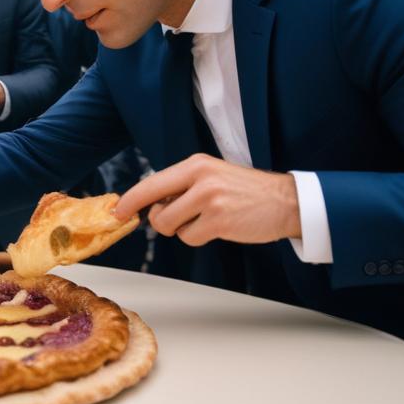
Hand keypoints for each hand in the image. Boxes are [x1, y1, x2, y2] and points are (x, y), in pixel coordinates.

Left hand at [113, 154, 300, 245]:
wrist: (286, 201)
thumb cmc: (245, 191)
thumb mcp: (212, 175)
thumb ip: (181, 185)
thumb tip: (149, 203)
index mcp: (195, 164)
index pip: (151, 183)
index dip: (130, 200)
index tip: (117, 211)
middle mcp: (200, 178)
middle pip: (156, 210)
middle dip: (162, 220)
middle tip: (183, 217)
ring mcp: (210, 199)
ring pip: (170, 226)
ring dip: (183, 229)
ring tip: (208, 218)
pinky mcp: (220, 221)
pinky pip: (189, 238)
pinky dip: (199, 238)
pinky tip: (219, 227)